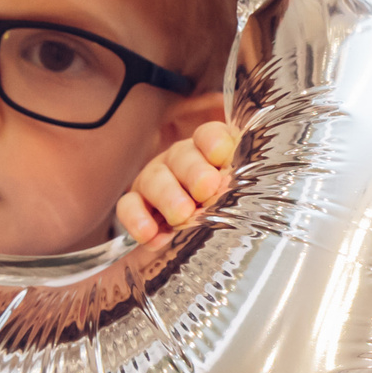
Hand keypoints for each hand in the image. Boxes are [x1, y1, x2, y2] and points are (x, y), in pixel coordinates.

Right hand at [117, 121, 239, 243]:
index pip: (209, 136)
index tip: (220, 156)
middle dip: (194, 173)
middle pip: (183, 157)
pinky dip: (137, 220)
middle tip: (206, 190)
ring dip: (168, 197)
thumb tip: (237, 191)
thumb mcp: (243, 192)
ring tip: (181, 216)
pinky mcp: (136, 203)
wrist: (205, 236)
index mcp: (211, 152)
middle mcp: (182, 159)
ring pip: (155, 179)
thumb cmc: (229, 206)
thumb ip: (243, 185)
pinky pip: (128, 206)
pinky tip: (150, 236)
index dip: (213, 142)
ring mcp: (156, 179)